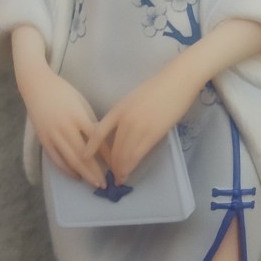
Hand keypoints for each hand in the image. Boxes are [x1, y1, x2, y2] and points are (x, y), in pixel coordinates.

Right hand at [20, 63, 109, 185]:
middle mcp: (65, 127)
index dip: (107, 155)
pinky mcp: (43, 139)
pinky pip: (56, 159)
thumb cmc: (63, 92)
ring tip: (94, 184)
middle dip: (96, 171)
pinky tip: (76, 176)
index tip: (117, 165)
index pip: (96, 141)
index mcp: (78, 116)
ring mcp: (52, 134)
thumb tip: (100, 143)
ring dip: (84, 174)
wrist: (37, 85)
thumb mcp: (81, 104)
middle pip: (83, 155)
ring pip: (70, 159)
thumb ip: (89, 123)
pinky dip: (66, 169)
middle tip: (107, 184)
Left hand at [82, 60, 198, 182]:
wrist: (177, 81)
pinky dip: (131, 166)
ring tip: (119, 179)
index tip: (84, 158)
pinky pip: (138, 155)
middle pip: (113, 149)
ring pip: (124, 155)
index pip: (98, 132)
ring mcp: (139, 128)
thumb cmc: (157, 88)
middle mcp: (125, 120)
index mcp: (118, 109)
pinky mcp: (153, 134)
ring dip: (121, 170)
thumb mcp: (132, 99)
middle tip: (110, 176)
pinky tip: (129, 171)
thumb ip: (123, 115)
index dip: (90, 147)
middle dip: (111, 165)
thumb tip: (119, 133)